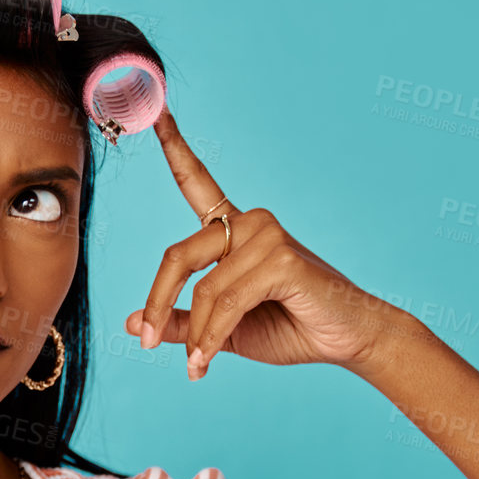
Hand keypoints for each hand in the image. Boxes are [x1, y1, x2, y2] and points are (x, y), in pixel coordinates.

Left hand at [124, 107, 407, 379]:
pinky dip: (211, 337)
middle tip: (143, 344)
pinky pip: (226, 303)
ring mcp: (267, 236)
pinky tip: (205, 362)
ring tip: (196, 367)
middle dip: (156, 303)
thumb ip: (181, 322)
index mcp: (233, 228)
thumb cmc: (289, 327)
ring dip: (195, 336)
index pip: (197, 182)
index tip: (158, 111)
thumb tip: (131, 324)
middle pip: (177, 255)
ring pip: (203, 289)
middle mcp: (248, 222)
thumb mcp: (219, 329)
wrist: (347, 341)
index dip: (175, 146)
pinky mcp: (282, 259)